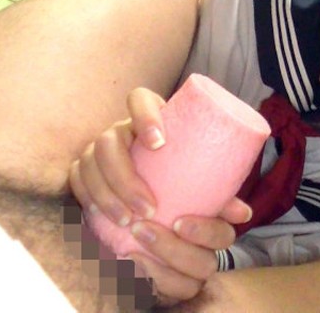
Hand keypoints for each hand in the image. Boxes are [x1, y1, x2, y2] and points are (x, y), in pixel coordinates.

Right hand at [69, 87, 251, 303]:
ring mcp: (99, 146)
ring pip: (90, 162)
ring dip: (107, 194)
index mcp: (151, 116)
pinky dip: (87, 198)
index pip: (139, 98)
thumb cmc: (182, 168)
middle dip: (125, 176)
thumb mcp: (199, 172)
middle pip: (110, 139)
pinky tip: (102, 217)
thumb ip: (219, 189)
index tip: (160, 143)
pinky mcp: (85, 167)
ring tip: (129, 220)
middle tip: (149, 208)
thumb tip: (243, 212)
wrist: (154, 173)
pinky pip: (76, 178)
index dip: (145, 115)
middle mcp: (121, 127)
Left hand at [126, 200, 249, 305]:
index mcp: (210, 232)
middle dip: (174, 249)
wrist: (119, 220)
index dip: (206, 232)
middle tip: (143, 229)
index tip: (180, 222)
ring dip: (159, 270)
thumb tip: (244, 214)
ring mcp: (184, 279)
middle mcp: (202, 258)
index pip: (224, 237)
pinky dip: (144, 283)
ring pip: (187, 286)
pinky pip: (161, 297)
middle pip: (205, 264)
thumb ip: (207, 194)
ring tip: (131, 252)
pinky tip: (126, 267)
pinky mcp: (163, 294)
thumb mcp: (170, 187)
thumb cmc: (149, 203)